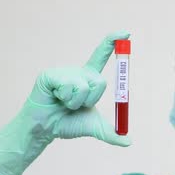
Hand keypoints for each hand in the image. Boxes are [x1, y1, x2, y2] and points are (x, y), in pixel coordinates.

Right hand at [0, 31, 129, 174]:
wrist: (45, 130)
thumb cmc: (67, 124)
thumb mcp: (94, 128)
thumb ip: (112, 133)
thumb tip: (129, 142)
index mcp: (88, 78)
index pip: (101, 56)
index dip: (112, 43)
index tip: (126, 32)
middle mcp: (77, 72)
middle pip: (100, 81)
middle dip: (92, 100)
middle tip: (76, 106)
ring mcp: (63, 72)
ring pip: (84, 86)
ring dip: (77, 102)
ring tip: (63, 103)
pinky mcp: (50, 75)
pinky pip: (69, 86)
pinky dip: (65, 98)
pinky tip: (54, 98)